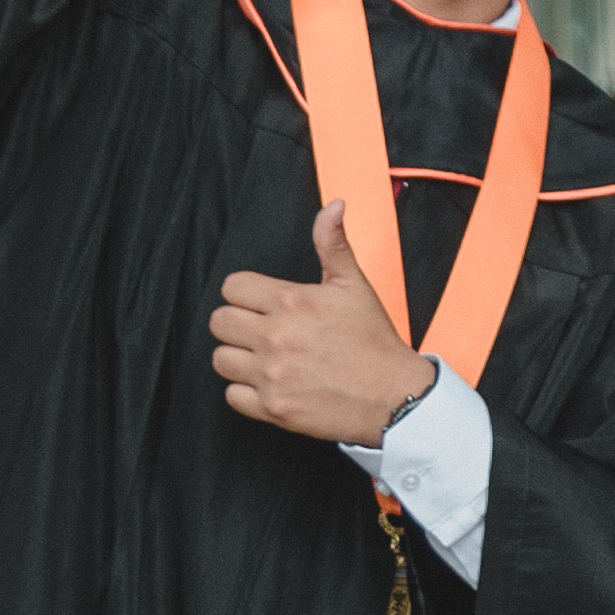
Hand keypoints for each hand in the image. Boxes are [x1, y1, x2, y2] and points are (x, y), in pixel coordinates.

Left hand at [210, 210, 439, 445]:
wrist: (394, 396)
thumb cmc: (374, 341)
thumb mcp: (355, 285)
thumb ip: (333, 244)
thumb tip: (333, 207)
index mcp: (292, 302)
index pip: (232, 287)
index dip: (245, 294)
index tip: (261, 304)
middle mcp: (276, 337)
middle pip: (219, 321)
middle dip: (237, 324)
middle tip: (260, 331)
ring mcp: (272, 374)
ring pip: (221, 359)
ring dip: (239, 358)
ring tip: (264, 358)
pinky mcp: (273, 407)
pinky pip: (233, 395)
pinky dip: (246, 392)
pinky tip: (270, 383)